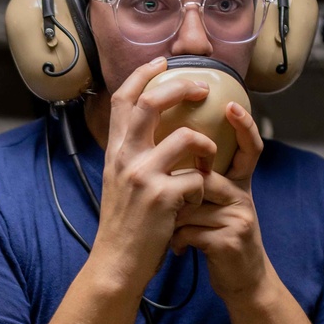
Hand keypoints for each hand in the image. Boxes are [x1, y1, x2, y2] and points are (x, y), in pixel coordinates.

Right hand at [91, 57, 217, 295]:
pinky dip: (203, 189)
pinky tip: (194, 203)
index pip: (124, 98)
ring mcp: (143, 176)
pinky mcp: (162, 198)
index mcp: (115, 151)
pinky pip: (197, 179)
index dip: (143, 73)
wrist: (117, 263)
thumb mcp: (119, 182)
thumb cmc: (124, 225)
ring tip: (208, 163)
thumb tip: (149, 131)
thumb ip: (131, 155)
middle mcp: (125, 157)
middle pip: (153, 102)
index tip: (162, 60)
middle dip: (182, 87)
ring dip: (207, 147)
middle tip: (202, 88)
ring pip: (189, 137)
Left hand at [170, 101, 270, 300]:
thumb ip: (201, 181)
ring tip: (170, 234)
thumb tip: (169, 150)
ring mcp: (239, 218)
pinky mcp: (230, 241)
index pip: (248, 148)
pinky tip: (176, 249)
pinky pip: (190, 229)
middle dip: (177, 194)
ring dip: (173, 220)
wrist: (242, 282)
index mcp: (238, 184)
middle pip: (202, 177)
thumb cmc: (218, 240)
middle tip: (165, 207)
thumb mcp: (215, 206)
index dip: (244, 126)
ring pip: (190, 203)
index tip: (230, 104)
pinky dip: (177, 240)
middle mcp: (243, 196)